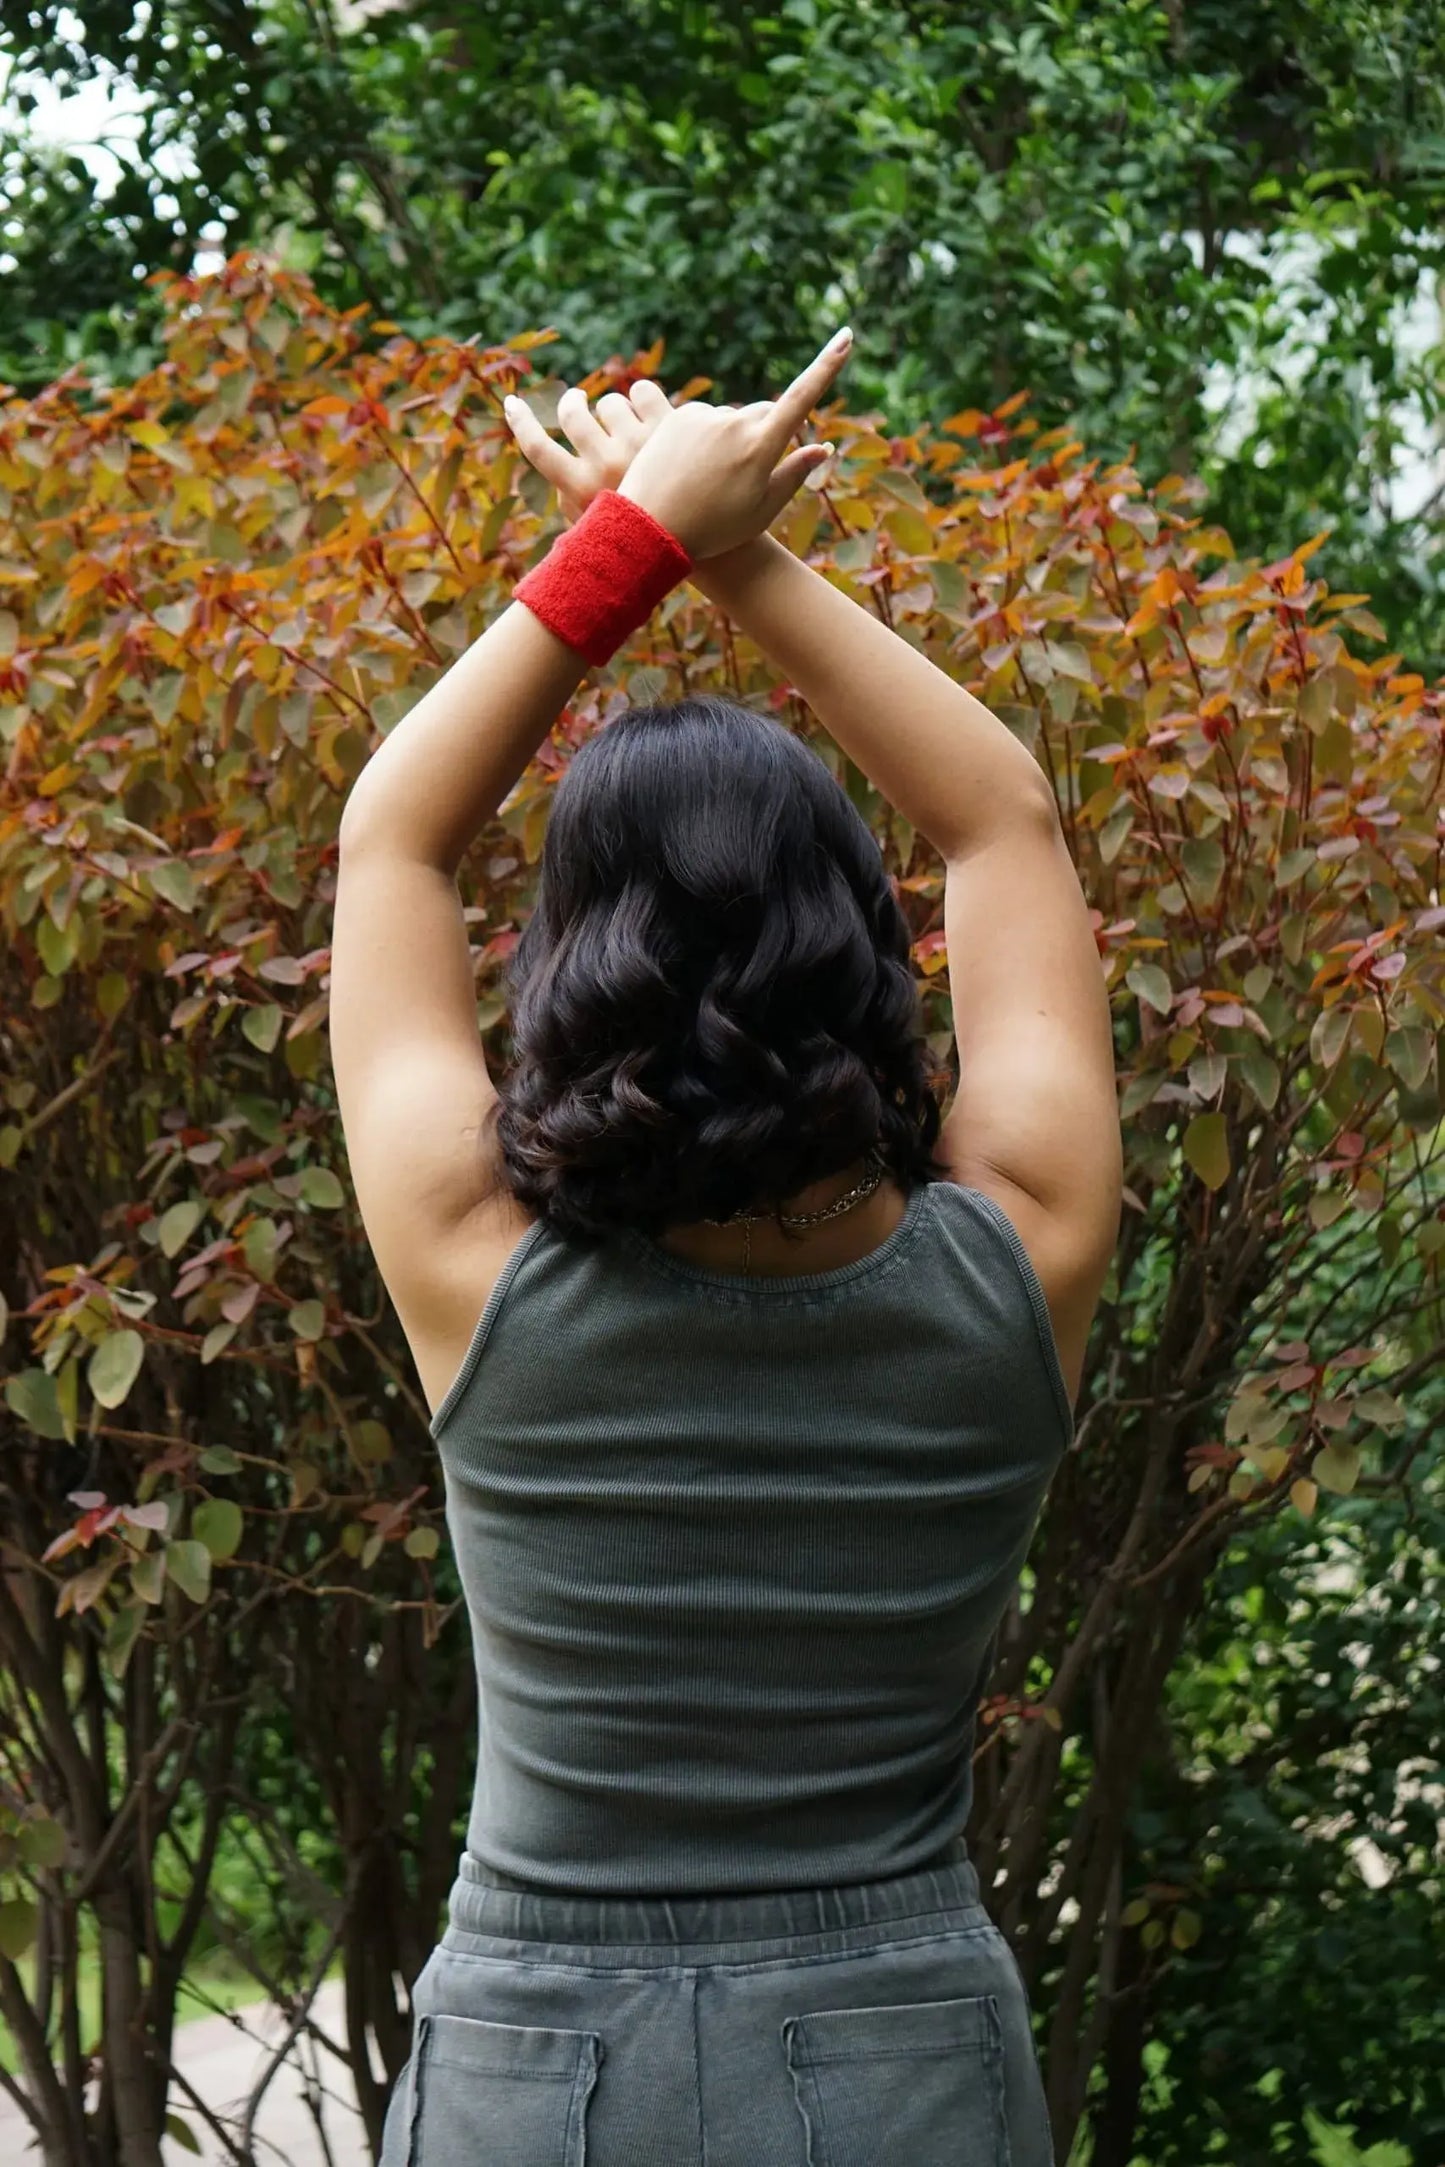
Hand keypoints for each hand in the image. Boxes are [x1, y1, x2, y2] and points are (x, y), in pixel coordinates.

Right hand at [503, 377, 674, 525]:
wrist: (713, 541)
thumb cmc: (649, 537)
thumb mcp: (600, 527)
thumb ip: (573, 500)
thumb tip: (555, 466)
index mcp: (581, 491)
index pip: (537, 448)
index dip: (520, 422)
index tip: (512, 404)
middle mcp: (605, 464)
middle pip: (572, 412)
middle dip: (572, 402)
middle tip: (578, 401)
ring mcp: (639, 442)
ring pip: (610, 401)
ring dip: (616, 410)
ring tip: (630, 427)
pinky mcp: (670, 425)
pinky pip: (641, 390)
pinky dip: (643, 398)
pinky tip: (652, 415)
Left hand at [614, 329, 850, 558]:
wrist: (650, 531)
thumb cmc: (713, 530)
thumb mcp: (761, 511)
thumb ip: (794, 475)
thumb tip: (823, 447)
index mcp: (761, 448)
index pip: (802, 399)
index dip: (826, 366)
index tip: (846, 336)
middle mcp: (734, 424)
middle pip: (765, 414)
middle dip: (766, 434)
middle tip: (748, 477)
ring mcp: (704, 418)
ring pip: (731, 420)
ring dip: (730, 440)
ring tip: (711, 483)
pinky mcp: (677, 416)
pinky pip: (703, 421)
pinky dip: (704, 439)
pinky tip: (689, 470)